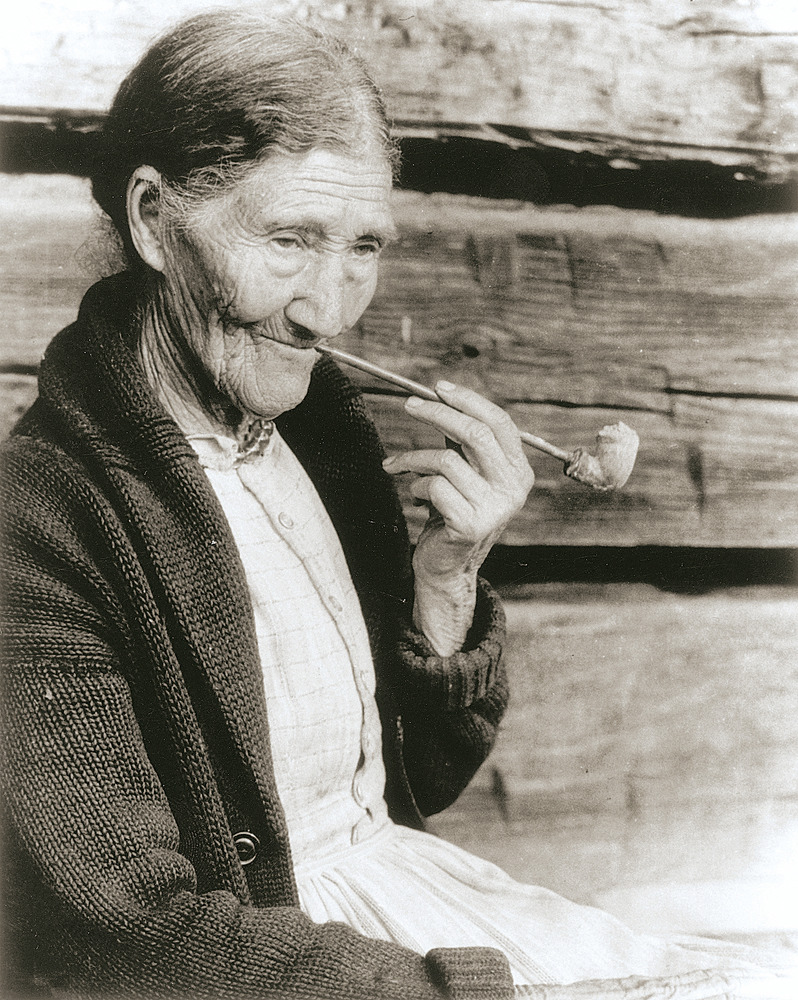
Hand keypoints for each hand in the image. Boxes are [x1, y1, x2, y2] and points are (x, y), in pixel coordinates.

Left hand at [382, 380, 533, 653]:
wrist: (446, 564)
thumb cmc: (452, 510)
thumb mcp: (463, 470)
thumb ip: (460, 439)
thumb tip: (440, 396)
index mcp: (519, 470)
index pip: (499, 423)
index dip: (468, 400)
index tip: (437, 387)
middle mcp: (514, 488)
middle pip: (476, 434)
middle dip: (438, 414)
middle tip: (409, 406)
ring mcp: (495, 508)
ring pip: (447, 460)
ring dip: (414, 458)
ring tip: (398, 465)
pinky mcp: (470, 525)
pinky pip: (434, 487)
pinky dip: (416, 485)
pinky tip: (414, 495)